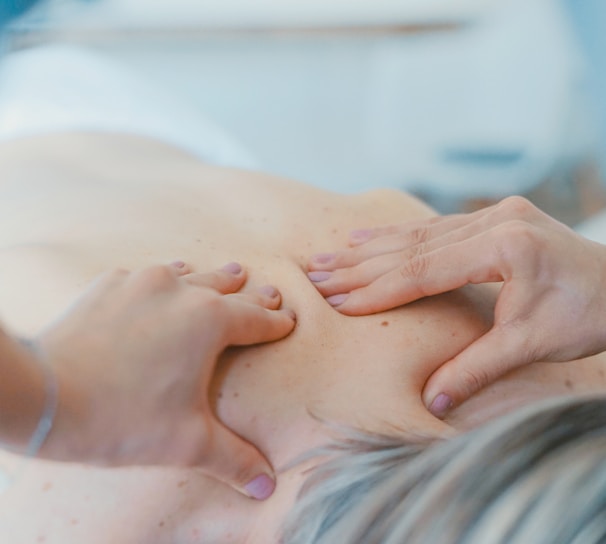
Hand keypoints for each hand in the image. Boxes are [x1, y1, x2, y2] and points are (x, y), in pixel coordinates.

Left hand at [31, 261, 295, 498]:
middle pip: (227, 288)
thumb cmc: (122, 417)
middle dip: (250, 293)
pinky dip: (163, 280)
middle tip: (268, 290)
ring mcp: (142, 282)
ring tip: (229, 273)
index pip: (256, 319)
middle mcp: (181, 290)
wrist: (45, 396)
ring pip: (188, 273)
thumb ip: (233, 460)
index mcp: (210, 321)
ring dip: (210, 278)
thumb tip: (265, 485)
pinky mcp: (109, 285)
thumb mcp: (187, 443)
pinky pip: (146, 275)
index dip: (276, 322)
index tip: (288, 320)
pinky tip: (162, 281)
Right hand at [307, 196, 605, 414]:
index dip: (377, 289)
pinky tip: (370, 237)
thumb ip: (477, 368)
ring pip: (420, 233)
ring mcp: (496, 215)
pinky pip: (437, 227)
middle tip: (316, 273)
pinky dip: (400, 236)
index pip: (423, 271)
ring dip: (372, 247)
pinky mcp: (496, 218)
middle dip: (361, 264)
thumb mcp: (532, 344)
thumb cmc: (589, 313)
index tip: (338, 300)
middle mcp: (496, 221)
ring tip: (330, 254)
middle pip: (413, 247)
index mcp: (504, 246)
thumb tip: (433, 401)